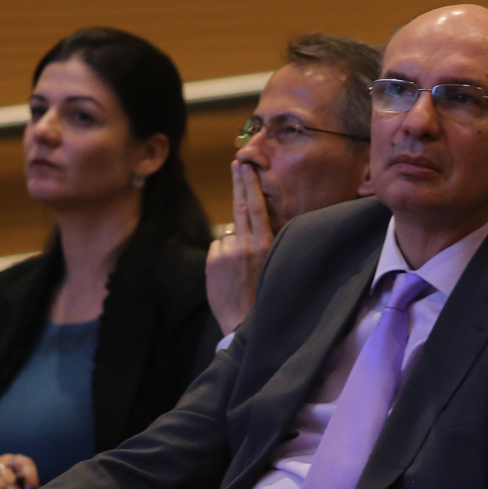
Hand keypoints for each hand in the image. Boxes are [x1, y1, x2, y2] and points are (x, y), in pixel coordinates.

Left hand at [205, 162, 275, 334]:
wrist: (246, 324)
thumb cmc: (264, 296)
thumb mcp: (273, 265)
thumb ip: (261, 243)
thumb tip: (243, 227)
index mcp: (267, 245)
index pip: (257, 207)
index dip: (250, 185)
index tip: (245, 166)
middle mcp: (248, 244)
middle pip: (240, 206)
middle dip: (239, 183)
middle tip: (237, 164)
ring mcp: (228, 252)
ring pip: (227, 234)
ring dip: (232, 244)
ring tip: (239, 269)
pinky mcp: (214, 262)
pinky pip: (217, 248)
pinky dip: (220, 256)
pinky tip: (228, 274)